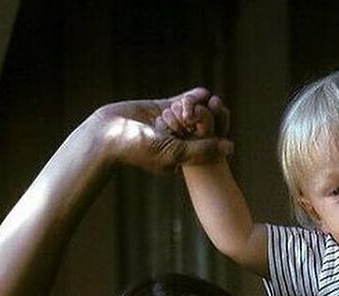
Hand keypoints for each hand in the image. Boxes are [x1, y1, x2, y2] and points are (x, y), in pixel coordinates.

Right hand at [95, 89, 231, 173]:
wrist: (107, 133)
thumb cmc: (140, 150)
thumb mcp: (174, 153)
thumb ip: (202, 150)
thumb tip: (231, 148)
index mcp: (186, 160)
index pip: (210, 146)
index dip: (219, 134)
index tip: (222, 124)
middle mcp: (180, 143)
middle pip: (204, 128)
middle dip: (211, 117)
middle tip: (218, 106)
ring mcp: (172, 125)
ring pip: (194, 113)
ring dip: (199, 106)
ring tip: (204, 102)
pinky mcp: (162, 109)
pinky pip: (182, 102)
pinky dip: (192, 97)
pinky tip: (200, 93)